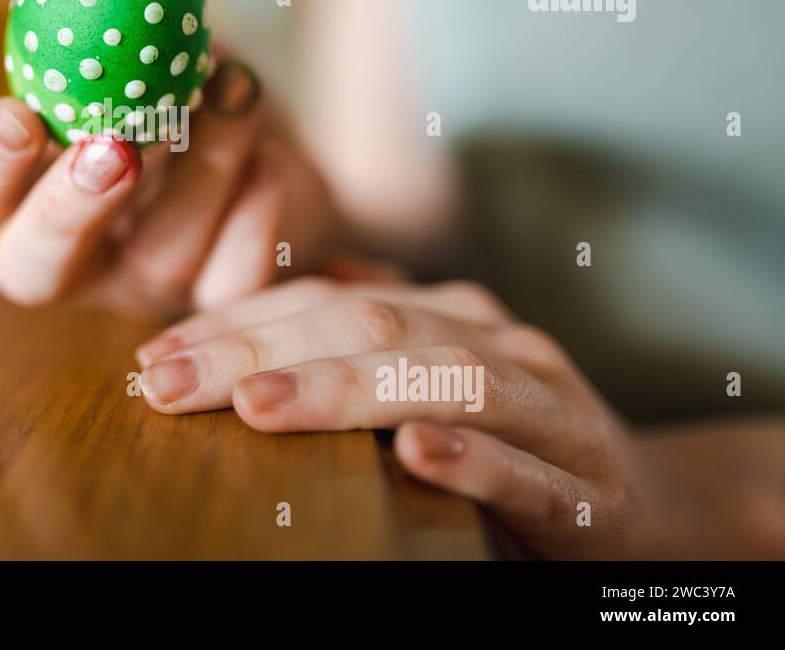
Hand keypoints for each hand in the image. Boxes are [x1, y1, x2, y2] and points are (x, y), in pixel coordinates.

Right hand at [0, 59, 335, 320]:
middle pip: (34, 270)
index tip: (18, 113)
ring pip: (159, 261)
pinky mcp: (227, 299)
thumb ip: (122, 32)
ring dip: (200, 171)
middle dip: (65, 209)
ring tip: (232, 91)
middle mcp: (81, 259)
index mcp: (32, 194)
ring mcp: (152, 289)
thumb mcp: (152, 58)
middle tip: (109, 147)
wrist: (282, 164)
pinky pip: (236, 278)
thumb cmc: (191, 99)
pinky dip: (256, 210)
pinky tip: (271, 155)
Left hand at [134, 277, 784, 557]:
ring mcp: (544, 405)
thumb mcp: (424, 383)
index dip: (236, 324)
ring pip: (438, 381)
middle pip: (364, 328)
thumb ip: (355, 350)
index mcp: (441, 314)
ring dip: (344, 390)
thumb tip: (240, 332)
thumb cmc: (507, 440)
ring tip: (260, 406)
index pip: (324, 302)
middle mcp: (492, 340)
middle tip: (169, 384)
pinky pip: (525, 468)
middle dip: (258, 352)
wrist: (649, 501)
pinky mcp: (586, 485)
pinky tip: (413, 459)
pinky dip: (471, 461)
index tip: (154, 357)